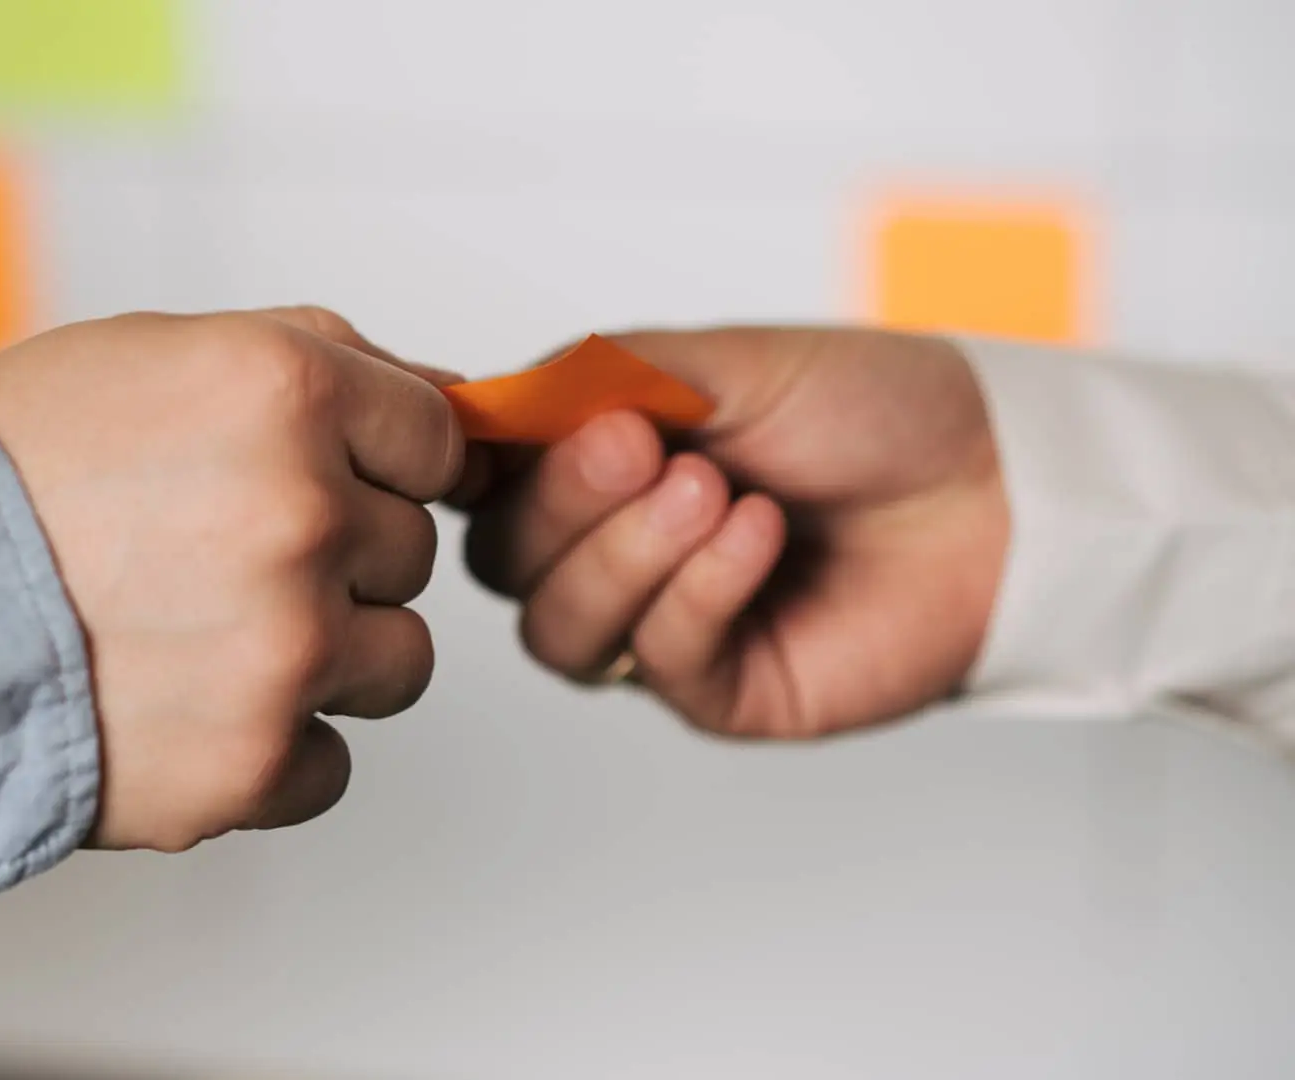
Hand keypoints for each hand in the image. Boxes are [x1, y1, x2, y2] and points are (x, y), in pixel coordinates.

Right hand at [0, 307, 463, 850]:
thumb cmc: (1, 471)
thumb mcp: (152, 355)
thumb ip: (313, 360)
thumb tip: (448, 404)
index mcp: (285, 390)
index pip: (434, 439)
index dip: (379, 462)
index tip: (316, 482)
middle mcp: (303, 515)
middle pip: (410, 553)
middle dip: (337, 557)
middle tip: (215, 561)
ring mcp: (285, 650)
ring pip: (399, 661)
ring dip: (326, 656)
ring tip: (205, 640)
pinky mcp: (254, 764)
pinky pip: (333, 763)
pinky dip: (275, 750)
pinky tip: (185, 710)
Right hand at [460, 328, 1008, 739]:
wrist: (999, 483)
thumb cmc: (876, 412)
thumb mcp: (726, 362)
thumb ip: (605, 376)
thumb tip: (493, 401)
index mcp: (602, 470)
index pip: (488, 483)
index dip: (480, 464)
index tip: (509, 428)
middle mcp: (618, 552)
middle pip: (506, 562)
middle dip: (563, 501)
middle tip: (639, 446)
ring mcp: (663, 626)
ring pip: (560, 626)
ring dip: (624, 553)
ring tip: (711, 490)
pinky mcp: (721, 691)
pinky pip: (659, 658)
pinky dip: (699, 589)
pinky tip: (758, 534)